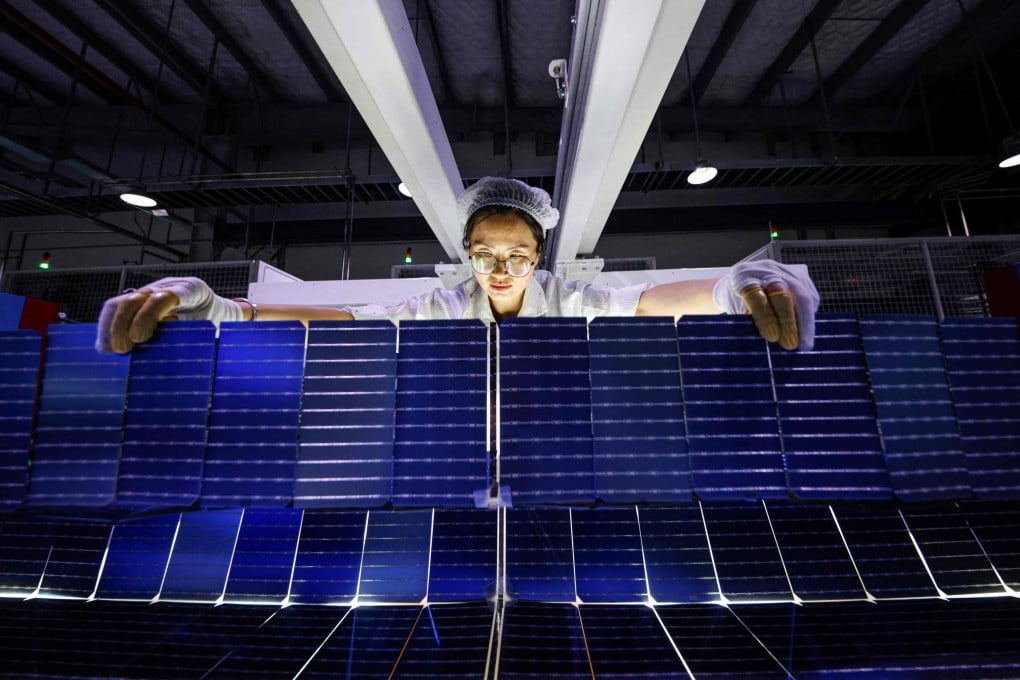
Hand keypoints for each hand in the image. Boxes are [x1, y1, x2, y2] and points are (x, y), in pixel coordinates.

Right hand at [95, 276, 242, 353]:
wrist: (218, 313)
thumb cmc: (214, 322)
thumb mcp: (208, 330)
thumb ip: (187, 335)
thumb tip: (156, 350)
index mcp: (191, 289)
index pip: (165, 297)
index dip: (148, 315)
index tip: (139, 338)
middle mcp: (167, 286)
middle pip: (137, 298)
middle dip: (123, 324)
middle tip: (122, 350)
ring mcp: (152, 291)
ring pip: (122, 302)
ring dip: (110, 326)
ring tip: (108, 350)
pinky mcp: (141, 301)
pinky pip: (118, 308)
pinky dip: (108, 327)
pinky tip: (105, 345)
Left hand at [713, 260, 819, 350]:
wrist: (745, 282)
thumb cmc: (738, 302)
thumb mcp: (735, 311)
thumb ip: (749, 322)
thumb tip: (771, 340)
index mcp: (742, 276)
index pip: (755, 294)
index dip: (765, 316)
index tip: (772, 338)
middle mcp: (765, 269)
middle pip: (781, 292)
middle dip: (789, 321)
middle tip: (792, 345)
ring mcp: (785, 271)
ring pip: (801, 295)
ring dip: (805, 322)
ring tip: (804, 344)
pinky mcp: (800, 277)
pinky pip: (810, 297)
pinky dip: (809, 316)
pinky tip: (807, 331)